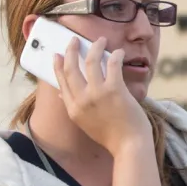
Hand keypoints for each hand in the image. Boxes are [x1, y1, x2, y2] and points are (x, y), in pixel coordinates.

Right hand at [53, 36, 151, 156]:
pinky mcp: (114, 89)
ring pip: (91, 61)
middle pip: (71, 68)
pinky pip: (112, 64)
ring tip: (100, 39)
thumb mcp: (85, 124)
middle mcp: (81, 99)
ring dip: (95, 46)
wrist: (129, 145)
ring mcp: (97, 93)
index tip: (57, 55)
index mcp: (73, 109)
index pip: (61, 82)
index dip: (58, 66)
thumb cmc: (111, 136)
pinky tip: (118, 52)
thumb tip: (61, 95)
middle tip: (74, 40)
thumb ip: (75, 108)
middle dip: (71, 50)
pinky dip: (115, 55)